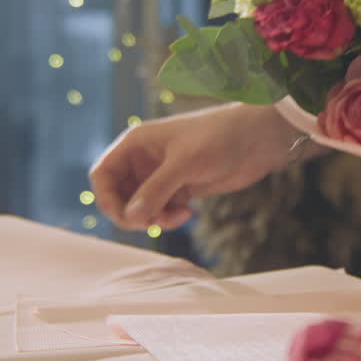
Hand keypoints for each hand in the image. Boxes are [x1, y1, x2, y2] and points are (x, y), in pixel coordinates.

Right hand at [88, 103, 310, 230]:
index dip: (107, 199)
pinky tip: (187, 213)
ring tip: (176, 217)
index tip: (126, 217)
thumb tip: (131, 218)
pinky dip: (167, 217)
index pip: (102, 175)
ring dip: (152, 218)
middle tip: (151, 223)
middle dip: (131, 213)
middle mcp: (144, 159)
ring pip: (140, 207)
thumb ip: (156, 190)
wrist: (258, 139)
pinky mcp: (180, 188)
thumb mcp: (185, 162)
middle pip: (118, 195)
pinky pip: (160, 210)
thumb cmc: (220, 137)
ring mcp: (161, 175)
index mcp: (135, 143)